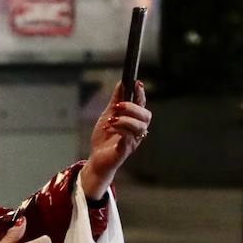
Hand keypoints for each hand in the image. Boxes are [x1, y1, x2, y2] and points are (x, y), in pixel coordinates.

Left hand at [80, 80, 151, 199]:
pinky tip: (109, 127)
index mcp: (134, 120)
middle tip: (118, 106)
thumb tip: (121, 83)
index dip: (141, 94)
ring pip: (140, 127)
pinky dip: (118, 129)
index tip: (137, 83)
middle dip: (133, 108)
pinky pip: (128, 137)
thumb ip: (116, 100)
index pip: (142, 105)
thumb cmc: (104, 138)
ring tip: (111, 120)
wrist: (96, 159)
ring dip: (125, 119)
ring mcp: (133, 141)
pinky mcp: (126, 150)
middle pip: (146, 116)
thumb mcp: (108, 114)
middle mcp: (137, 131)